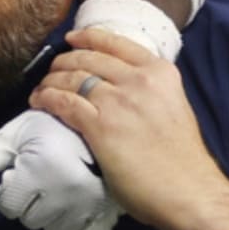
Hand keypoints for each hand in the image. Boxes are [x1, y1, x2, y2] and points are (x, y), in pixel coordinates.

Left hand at [0, 109, 122, 229]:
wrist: (106, 118)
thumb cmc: (52, 126)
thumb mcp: (10, 138)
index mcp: (39, 168)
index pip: (9, 207)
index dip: (13, 186)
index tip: (28, 167)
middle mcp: (68, 189)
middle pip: (31, 221)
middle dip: (33, 200)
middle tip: (48, 173)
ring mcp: (93, 203)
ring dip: (56, 213)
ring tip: (65, 184)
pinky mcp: (112, 212)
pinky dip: (82, 221)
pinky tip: (82, 199)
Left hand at [31, 28, 228, 229]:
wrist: (189, 191)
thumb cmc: (181, 160)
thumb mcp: (171, 107)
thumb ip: (149, 92)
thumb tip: (121, 89)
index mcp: (160, 73)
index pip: (116, 43)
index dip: (87, 39)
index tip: (71, 40)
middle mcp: (140, 80)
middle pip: (88, 58)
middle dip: (63, 62)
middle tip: (51, 72)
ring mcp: (119, 100)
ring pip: (72, 77)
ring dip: (50, 81)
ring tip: (41, 89)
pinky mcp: (101, 125)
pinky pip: (63, 102)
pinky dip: (46, 99)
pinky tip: (39, 102)